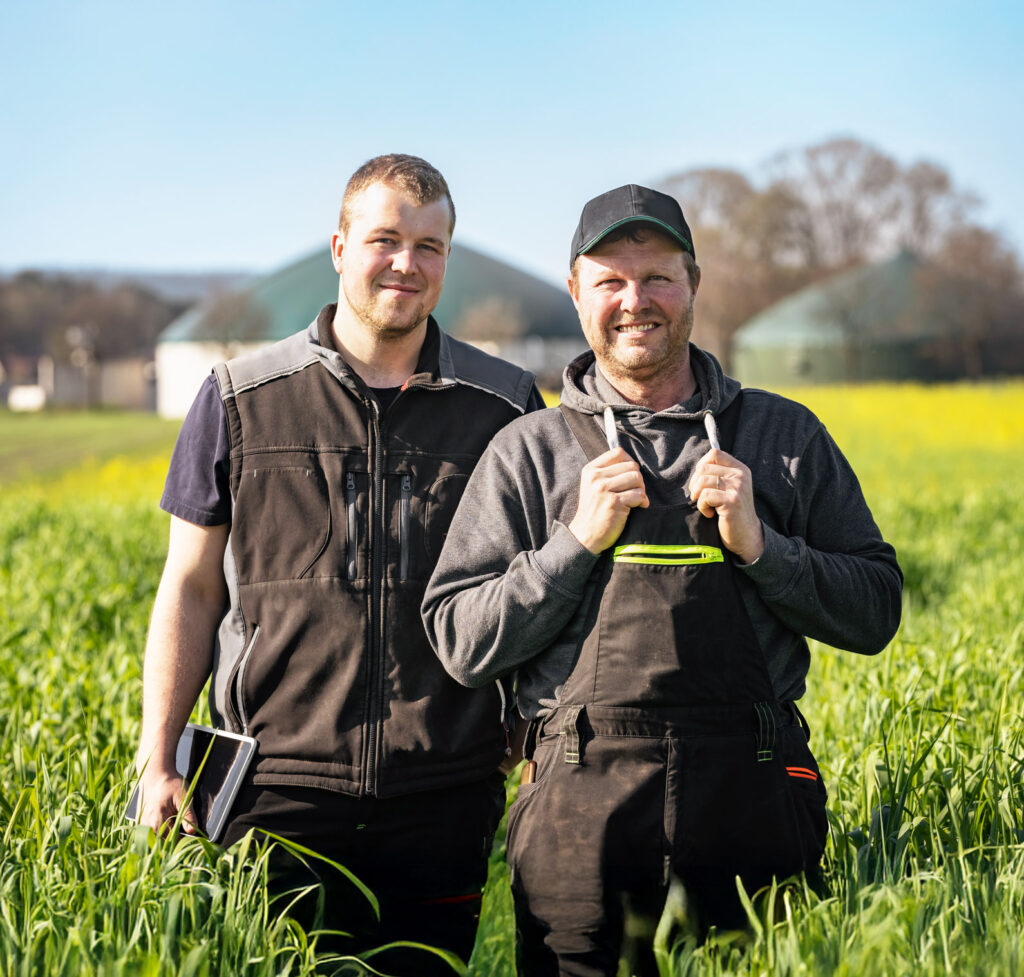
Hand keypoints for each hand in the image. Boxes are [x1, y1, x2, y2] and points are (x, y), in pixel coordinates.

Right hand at [137, 765, 198, 836]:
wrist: (156, 775)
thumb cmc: (170, 784)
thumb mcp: (184, 797)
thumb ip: (188, 816)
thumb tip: (193, 832)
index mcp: (157, 822)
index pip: (174, 841)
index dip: (186, 841)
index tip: (194, 840)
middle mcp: (147, 828)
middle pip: (166, 841)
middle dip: (178, 838)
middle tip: (187, 830)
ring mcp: (143, 826)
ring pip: (161, 838)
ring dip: (170, 834)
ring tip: (177, 823)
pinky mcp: (142, 824)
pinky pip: (155, 833)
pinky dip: (164, 830)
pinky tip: (170, 821)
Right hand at [568, 447, 648, 553]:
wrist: (585, 535)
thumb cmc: (594, 510)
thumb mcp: (593, 486)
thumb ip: (608, 472)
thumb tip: (634, 464)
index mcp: (591, 470)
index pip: (619, 452)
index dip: (630, 462)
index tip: (630, 476)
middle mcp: (596, 477)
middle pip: (631, 466)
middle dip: (638, 479)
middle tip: (635, 491)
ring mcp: (604, 489)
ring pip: (637, 478)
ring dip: (641, 490)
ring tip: (636, 500)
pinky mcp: (614, 503)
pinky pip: (639, 494)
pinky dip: (642, 501)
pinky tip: (637, 507)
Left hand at [689, 448, 763, 563]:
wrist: (747, 536)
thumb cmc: (732, 512)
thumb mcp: (729, 488)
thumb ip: (718, 474)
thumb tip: (698, 465)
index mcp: (740, 469)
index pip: (714, 453)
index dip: (701, 466)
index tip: (701, 482)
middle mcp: (741, 476)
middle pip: (704, 467)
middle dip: (695, 484)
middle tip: (701, 498)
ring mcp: (737, 488)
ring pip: (702, 481)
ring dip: (698, 496)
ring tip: (707, 506)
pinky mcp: (732, 501)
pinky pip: (705, 496)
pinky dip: (702, 506)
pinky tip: (711, 514)